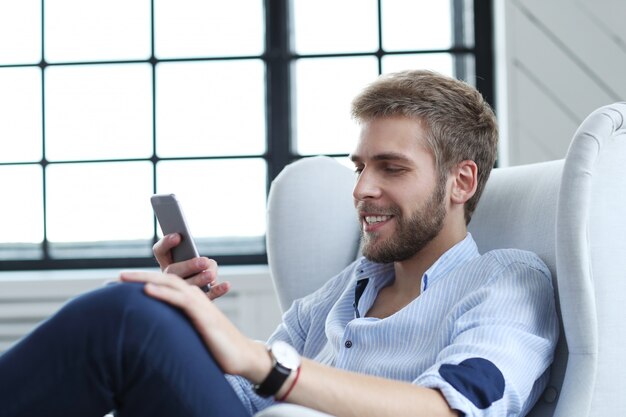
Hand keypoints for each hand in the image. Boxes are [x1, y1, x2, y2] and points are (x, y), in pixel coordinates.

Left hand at [119, 271, 270, 381]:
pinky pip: (180, 300)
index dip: (144, 280)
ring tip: (124, 277)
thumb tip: (154, 328)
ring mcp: (200, 305)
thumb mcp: (193, 332)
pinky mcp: (203, 316)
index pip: (166, 284)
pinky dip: (162, 293)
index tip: (122, 284)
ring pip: (171, 284)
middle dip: (139, 275)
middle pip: (165, 278)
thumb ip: (178, 324)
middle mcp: (196, 297)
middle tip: (117, 276)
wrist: (243, 356)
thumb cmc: (218, 346)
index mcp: (192, 300)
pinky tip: (146, 290)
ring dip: (145, 278)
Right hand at [152, 233, 229, 299]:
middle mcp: (170, 279)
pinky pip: (206, 297)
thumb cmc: (193, 272)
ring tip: (211, 275)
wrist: (193, 303)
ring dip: (200, 279)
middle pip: (173, 271)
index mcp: (167, 264)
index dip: (167, 243)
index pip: (160, 251)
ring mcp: (181, 292)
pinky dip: (217, 291)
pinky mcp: (195, 303)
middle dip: (189, 265)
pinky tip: (226, 285)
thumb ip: (195, 256)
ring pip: (188, 286)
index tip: (178, 236)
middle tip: (204, 261)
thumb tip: (207, 263)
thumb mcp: (190, 260)